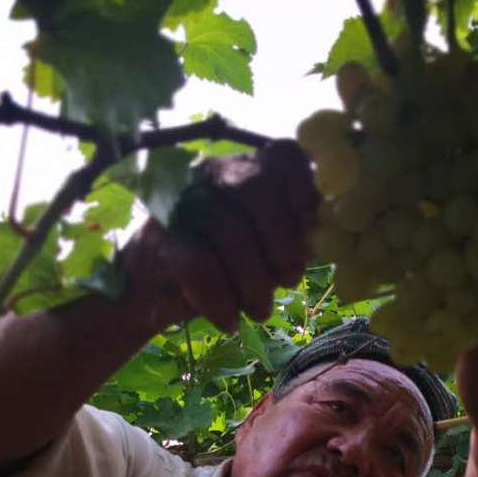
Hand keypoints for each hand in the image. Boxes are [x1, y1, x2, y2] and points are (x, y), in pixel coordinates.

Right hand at [118, 139, 319, 334]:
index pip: (282, 155)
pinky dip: (218, 298)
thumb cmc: (219, 264)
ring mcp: (180, 201)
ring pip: (227, 229)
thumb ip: (292, 235)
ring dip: (252, 279)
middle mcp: (212, 172)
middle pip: (254, 187)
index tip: (312, 231)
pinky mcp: (158, 238)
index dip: (304, 191)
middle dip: (280, 239)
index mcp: (245, 167)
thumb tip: (325, 238)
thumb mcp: (262, 246)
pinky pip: (196, 264)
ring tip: (260, 311)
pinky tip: (229, 321)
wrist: (152, 287)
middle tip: (290, 280)